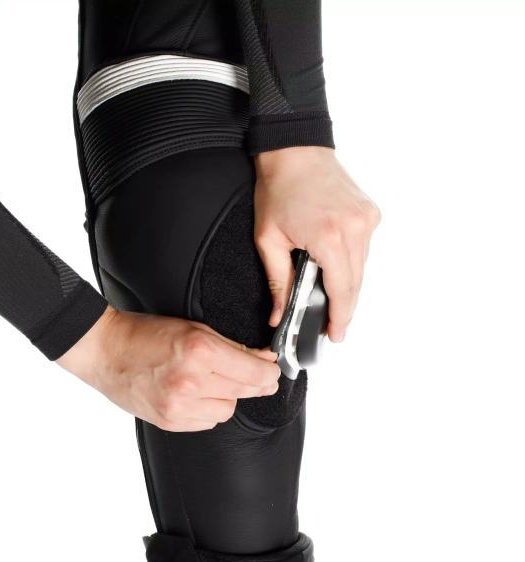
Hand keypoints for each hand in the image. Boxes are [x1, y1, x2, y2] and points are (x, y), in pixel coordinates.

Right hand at [56, 306, 280, 431]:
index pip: (254, 372)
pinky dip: (208, 409)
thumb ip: (232, 347)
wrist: (106, 351)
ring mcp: (179, 406)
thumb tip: (263, 360)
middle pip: (245, 392)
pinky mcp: (169, 421)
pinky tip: (198, 394)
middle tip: (259, 376)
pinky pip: (207, 422)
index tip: (274, 369)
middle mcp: (191, 382)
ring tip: (214, 382)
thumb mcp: (194, 328)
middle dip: (256, 383)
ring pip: (227, 411)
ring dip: (228, 397)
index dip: (270, 372)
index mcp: (200, 351)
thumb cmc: (146, 333)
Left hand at [253, 146, 381, 342]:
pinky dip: (351, 264)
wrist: (294, 149)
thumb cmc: (278, 188)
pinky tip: (337, 270)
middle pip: (355, 283)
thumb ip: (278, 281)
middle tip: (331, 325)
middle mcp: (356, 228)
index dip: (340, 318)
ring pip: (362, 268)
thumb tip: (279, 314)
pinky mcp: (370, 212)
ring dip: (347, 286)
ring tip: (331, 301)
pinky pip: (364, 250)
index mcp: (329, 237)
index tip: (336, 335)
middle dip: (344, 307)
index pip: (341, 291)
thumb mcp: (268, 239)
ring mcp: (367, 219)